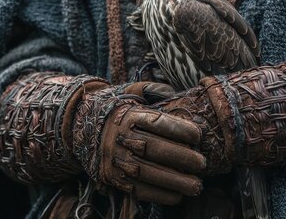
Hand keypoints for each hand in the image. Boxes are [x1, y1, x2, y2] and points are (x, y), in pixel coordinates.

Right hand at [72, 82, 205, 204]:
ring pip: (148, 172)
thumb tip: (172, 91)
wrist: (83, 129)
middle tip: (202, 163)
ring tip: (196, 185)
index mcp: (128, 116)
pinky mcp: (114, 177)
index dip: (179, 129)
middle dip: (181, 158)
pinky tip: (178, 195)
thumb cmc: (118, 111)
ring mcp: (116, 159)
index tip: (198, 136)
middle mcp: (121, 137)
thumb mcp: (130, 93)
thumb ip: (151, 89)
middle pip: (154, 149)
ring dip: (175, 181)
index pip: (156, 122)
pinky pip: (138, 189)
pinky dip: (159, 194)